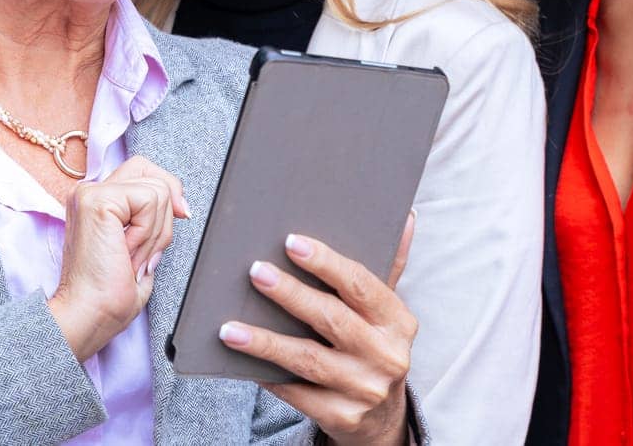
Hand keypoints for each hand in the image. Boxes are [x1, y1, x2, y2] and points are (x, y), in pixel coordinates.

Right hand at [47, 155, 189, 361]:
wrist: (90, 315)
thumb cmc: (110, 295)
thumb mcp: (140, 250)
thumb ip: (152, 220)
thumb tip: (181, 204)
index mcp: (97, 202)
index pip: (143, 171)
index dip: (168, 190)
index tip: (181, 216)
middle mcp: (89, 192)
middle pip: (152, 173)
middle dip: (165, 214)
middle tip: (146, 252)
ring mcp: (90, 193)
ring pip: (157, 189)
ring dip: (155, 232)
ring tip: (131, 256)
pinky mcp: (97, 199)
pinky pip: (149, 200)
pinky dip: (148, 232)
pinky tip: (126, 251)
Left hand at [221, 212, 417, 445]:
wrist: (382, 417)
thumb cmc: (373, 345)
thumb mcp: (385, 310)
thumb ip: (388, 265)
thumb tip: (403, 216)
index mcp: (397, 322)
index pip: (360, 284)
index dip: (326, 263)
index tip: (291, 242)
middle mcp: (386, 356)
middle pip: (330, 319)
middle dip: (290, 294)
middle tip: (255, 271)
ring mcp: (364, 389)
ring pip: (306, 359)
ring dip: (264, 342)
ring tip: (228, 328)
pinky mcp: (341, 416)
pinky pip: (296, 392)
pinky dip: (267, 374)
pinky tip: (241, 359)